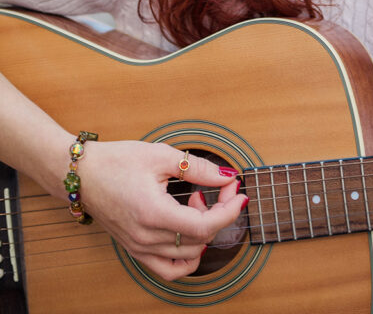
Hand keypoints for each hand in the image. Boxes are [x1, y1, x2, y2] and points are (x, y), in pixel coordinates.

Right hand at [78, 140, 245, 280]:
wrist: (81, 174)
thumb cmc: (116, 161)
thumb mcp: (161, 155)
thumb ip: (198, 168)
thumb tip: (227, 177)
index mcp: (154, 214)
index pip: (205, 226)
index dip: (229, 210)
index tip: (239, 192)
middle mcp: (146, 238)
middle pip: (201, 239)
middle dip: (221, 213)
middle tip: (221, 187)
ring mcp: (139, 248)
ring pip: (188, 256)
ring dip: (203, 231)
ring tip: (196, 202)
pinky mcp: (135, 250)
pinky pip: (168, 268)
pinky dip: (187, 257)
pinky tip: (190, 233)